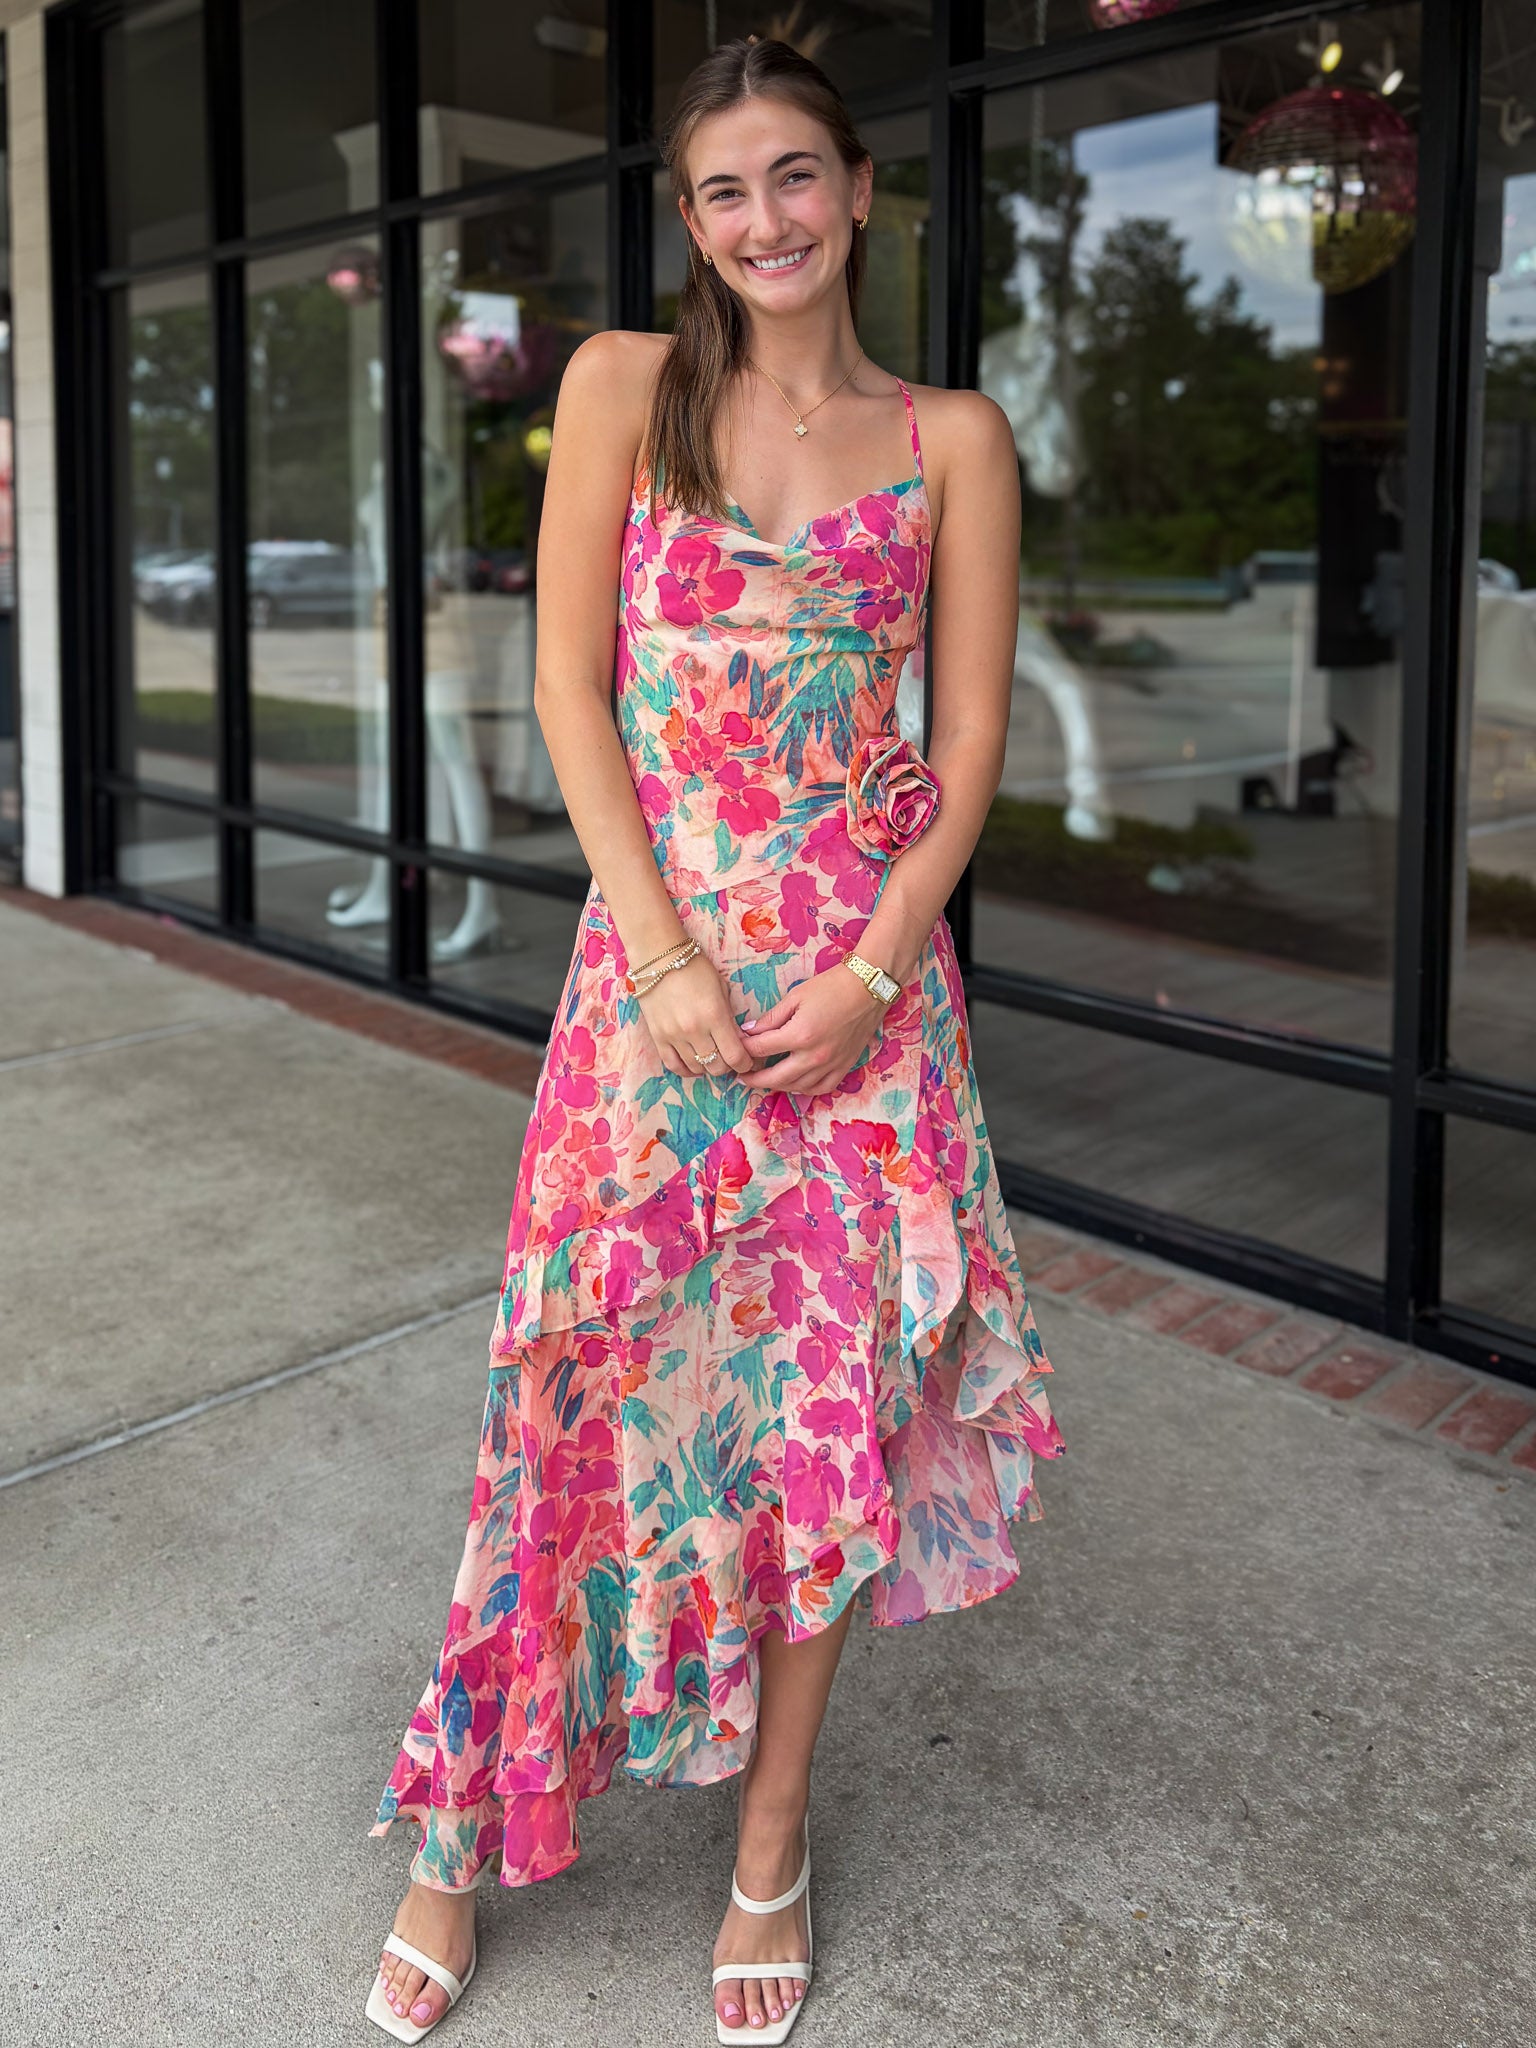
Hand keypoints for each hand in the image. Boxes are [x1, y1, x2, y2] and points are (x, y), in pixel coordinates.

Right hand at [634, 951, 762, 1079]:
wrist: (658, 957)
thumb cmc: (694, 967)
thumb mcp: (721, 988)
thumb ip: (729, 1017)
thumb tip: (737, 1041)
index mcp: (715, 1015)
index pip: (735, 1056)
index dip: (745, 1063)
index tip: (747, 1061)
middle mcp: (694, 1030)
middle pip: (717, 1067)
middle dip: (728, 1066)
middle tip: (730, 1058)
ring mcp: (674, 1035)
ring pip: (696, 1068)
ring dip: (708, 1067)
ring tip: (712, 1058)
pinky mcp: (658, 1037)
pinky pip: (673, 1065)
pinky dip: (687, 1070)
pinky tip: (694, 1065)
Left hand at [738, 963, 886, 1096]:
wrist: (869, 988)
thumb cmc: (832, 986)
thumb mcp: (796, 996)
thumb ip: (771, 1018)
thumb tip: (749, 1032)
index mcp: (799, 1035)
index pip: (761, 1049)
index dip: (744, 1050)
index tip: (736, 1049)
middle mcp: (814, 1056)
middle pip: (775, 1077)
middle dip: (754, 1079)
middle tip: (742, 1076)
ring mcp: (830, 1065)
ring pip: (796, 1087)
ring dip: (777, 1086)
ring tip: (765, 1080)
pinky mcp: (843, 1067)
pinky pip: (820, 1088)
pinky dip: (804, 1089)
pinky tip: (794, 1083)